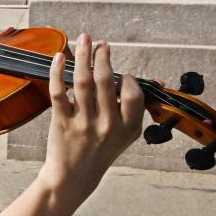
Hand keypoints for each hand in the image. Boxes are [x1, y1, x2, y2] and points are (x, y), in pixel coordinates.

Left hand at [41, 34, 143, 197]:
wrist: (74, 176)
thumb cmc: (101, 150)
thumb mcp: (126, 135)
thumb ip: (137, 108)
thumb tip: (157, 80)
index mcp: (128, 128)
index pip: (133, 93)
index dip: (126, 78)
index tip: (118, 72)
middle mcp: (107, 125)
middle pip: (106, 81)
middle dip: (102, 55)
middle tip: (99, 42)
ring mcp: (83, 123)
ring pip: (83, 81)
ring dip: (83, 55)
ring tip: (83, 39)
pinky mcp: (62, 122)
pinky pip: (59, 91)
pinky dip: (58, 71)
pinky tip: (59, 57)